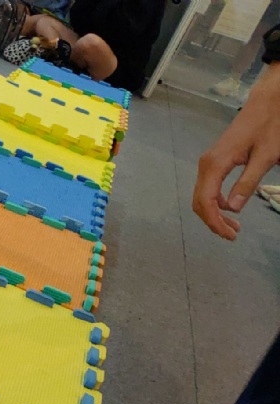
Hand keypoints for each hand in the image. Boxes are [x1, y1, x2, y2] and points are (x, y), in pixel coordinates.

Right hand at [193, 63, 279, 239]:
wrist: (267, 102)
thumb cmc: (269, 126)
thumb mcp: (265, 157)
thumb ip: (248, 182)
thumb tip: (233, 209)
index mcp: (215, 164)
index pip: (206, 201)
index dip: (215, 222)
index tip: (230, 236)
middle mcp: (206, 165)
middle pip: (199, 202)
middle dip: (213, 221)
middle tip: (233, 235)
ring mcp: (208, 163)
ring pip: (202, 196)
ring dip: (214, 213)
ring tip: (234, 225)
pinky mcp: (214, 162)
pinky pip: (208, 188)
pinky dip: (216, 202)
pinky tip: (231, 207)